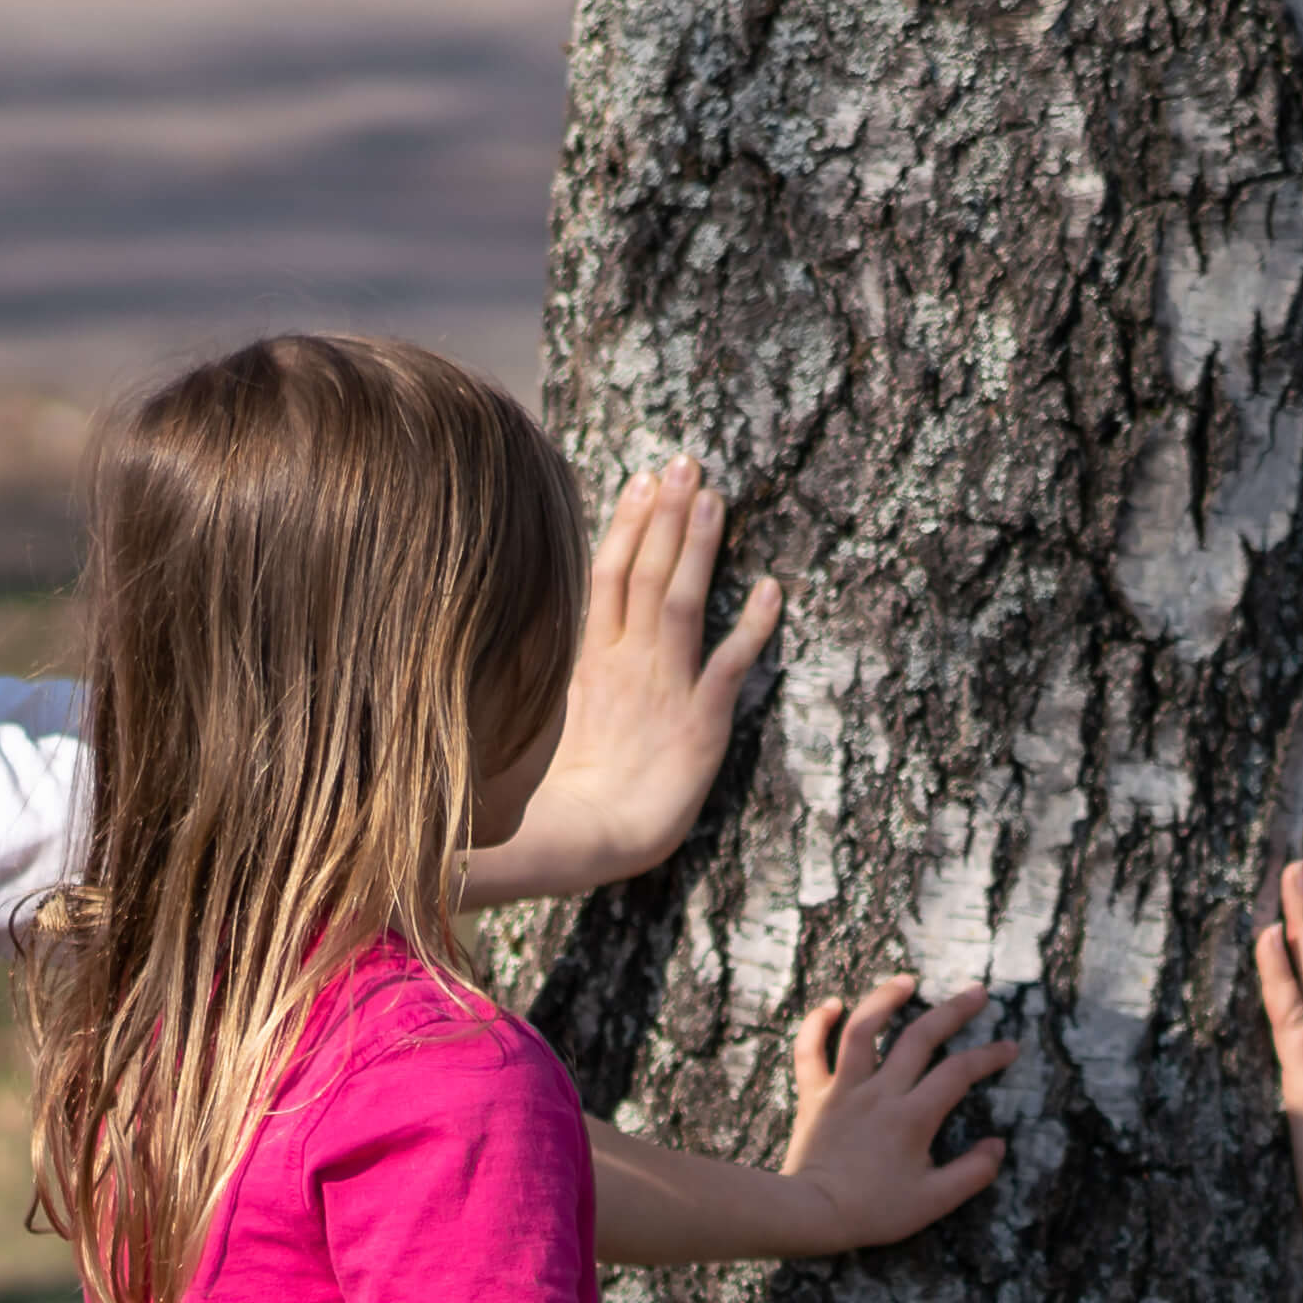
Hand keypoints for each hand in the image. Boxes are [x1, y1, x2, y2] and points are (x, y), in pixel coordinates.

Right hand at [533, 461, 783, 887]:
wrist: (583, 841)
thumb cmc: (560, 798)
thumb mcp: (543, 724)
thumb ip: (545, 680)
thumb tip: (530, 640)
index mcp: (589, 660)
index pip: (608, 575)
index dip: (628, 525)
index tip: (643, 479)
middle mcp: (626, 663)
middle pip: (643, 572)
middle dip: (666, 515)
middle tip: (687, 461)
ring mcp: (663, 688)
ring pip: (679, 600)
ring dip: (698, 547)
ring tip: (715, 497)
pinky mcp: (700, 721)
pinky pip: (730, 664)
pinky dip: (751, 626)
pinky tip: (772, 590)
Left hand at [772, 975, 1017, 1248]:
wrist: (811, 1214)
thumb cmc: (873, 1211)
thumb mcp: (934, 1201)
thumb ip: (972, 1173)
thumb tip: (998, 1146)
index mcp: (913, 1116)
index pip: (959, 1073)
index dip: (989, 1056)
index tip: (1009, 1047)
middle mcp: (880, 1092)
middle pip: (920, 1037)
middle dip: (954, 1010)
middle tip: (978, 992)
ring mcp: (844, 1090)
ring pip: (862, 1029)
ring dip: (885, 998)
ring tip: (906, 980)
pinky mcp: (814, 1096)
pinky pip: (809, 1051)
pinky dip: (816, 1023)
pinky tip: (831, 1004)